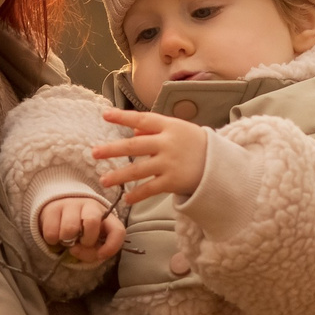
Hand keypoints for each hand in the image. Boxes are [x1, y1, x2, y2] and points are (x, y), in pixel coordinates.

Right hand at [38, 194, 124, 263]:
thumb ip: (92, 250)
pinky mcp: (52, 209)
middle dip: (86, 240)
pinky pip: (51, 232)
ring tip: (67, 238)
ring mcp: (70, 205)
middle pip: (92, 221)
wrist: (59, 208)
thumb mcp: (92, 239)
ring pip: (69, 229)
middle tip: (80, 243)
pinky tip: (56, 235)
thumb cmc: (81, 229)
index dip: (112, 246)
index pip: (117, 230)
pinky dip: (52, 240)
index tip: (101, 255)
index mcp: (106, 215)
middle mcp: (90, 206)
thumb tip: (76, 249)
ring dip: (66, 241)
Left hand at [93, 110, 210, 204]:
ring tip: (104, 180)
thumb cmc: (195, 144)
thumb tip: (133, 130)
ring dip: (119, 176)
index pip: (142, 118)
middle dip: (113, 150)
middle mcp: (168, 143)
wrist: (220, 164)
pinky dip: (138, 194)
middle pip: (135, 146)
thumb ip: (155, 128)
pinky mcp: (173, 181)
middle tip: (94, 153)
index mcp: (169, 126)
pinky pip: (150, 188)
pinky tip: (126, 199)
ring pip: (139, 170)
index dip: (123, 117)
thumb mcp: (178, 130)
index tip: (105, 115)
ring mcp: (170, 163)